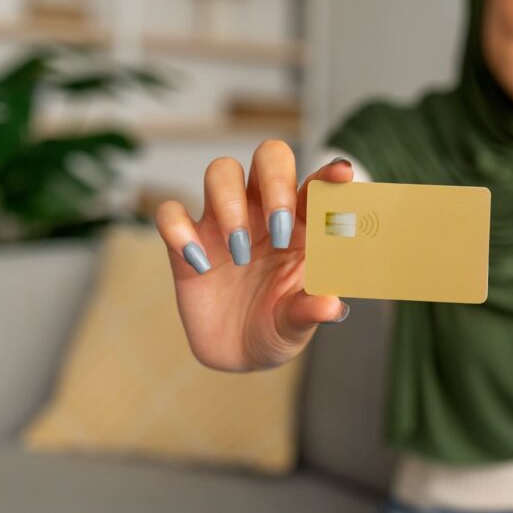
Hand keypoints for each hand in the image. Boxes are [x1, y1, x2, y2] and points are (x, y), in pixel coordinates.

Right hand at [155, 140, 352, 371]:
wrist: (238, 355)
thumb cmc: (280, 326)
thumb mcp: (297, 324)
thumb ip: (311, 310)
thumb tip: (331, 305)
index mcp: (301, 223)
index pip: (316, 184)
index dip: (329, 173)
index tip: (341, 174)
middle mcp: (263, 211)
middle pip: (269, 158)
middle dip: (276, 181)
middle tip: (279, 229)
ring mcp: (223, 221)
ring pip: (221, 171)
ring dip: (231, 204)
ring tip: (240, 254)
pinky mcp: (185, 241)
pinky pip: (171, 213)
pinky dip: (179, 230)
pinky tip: (200, 263)